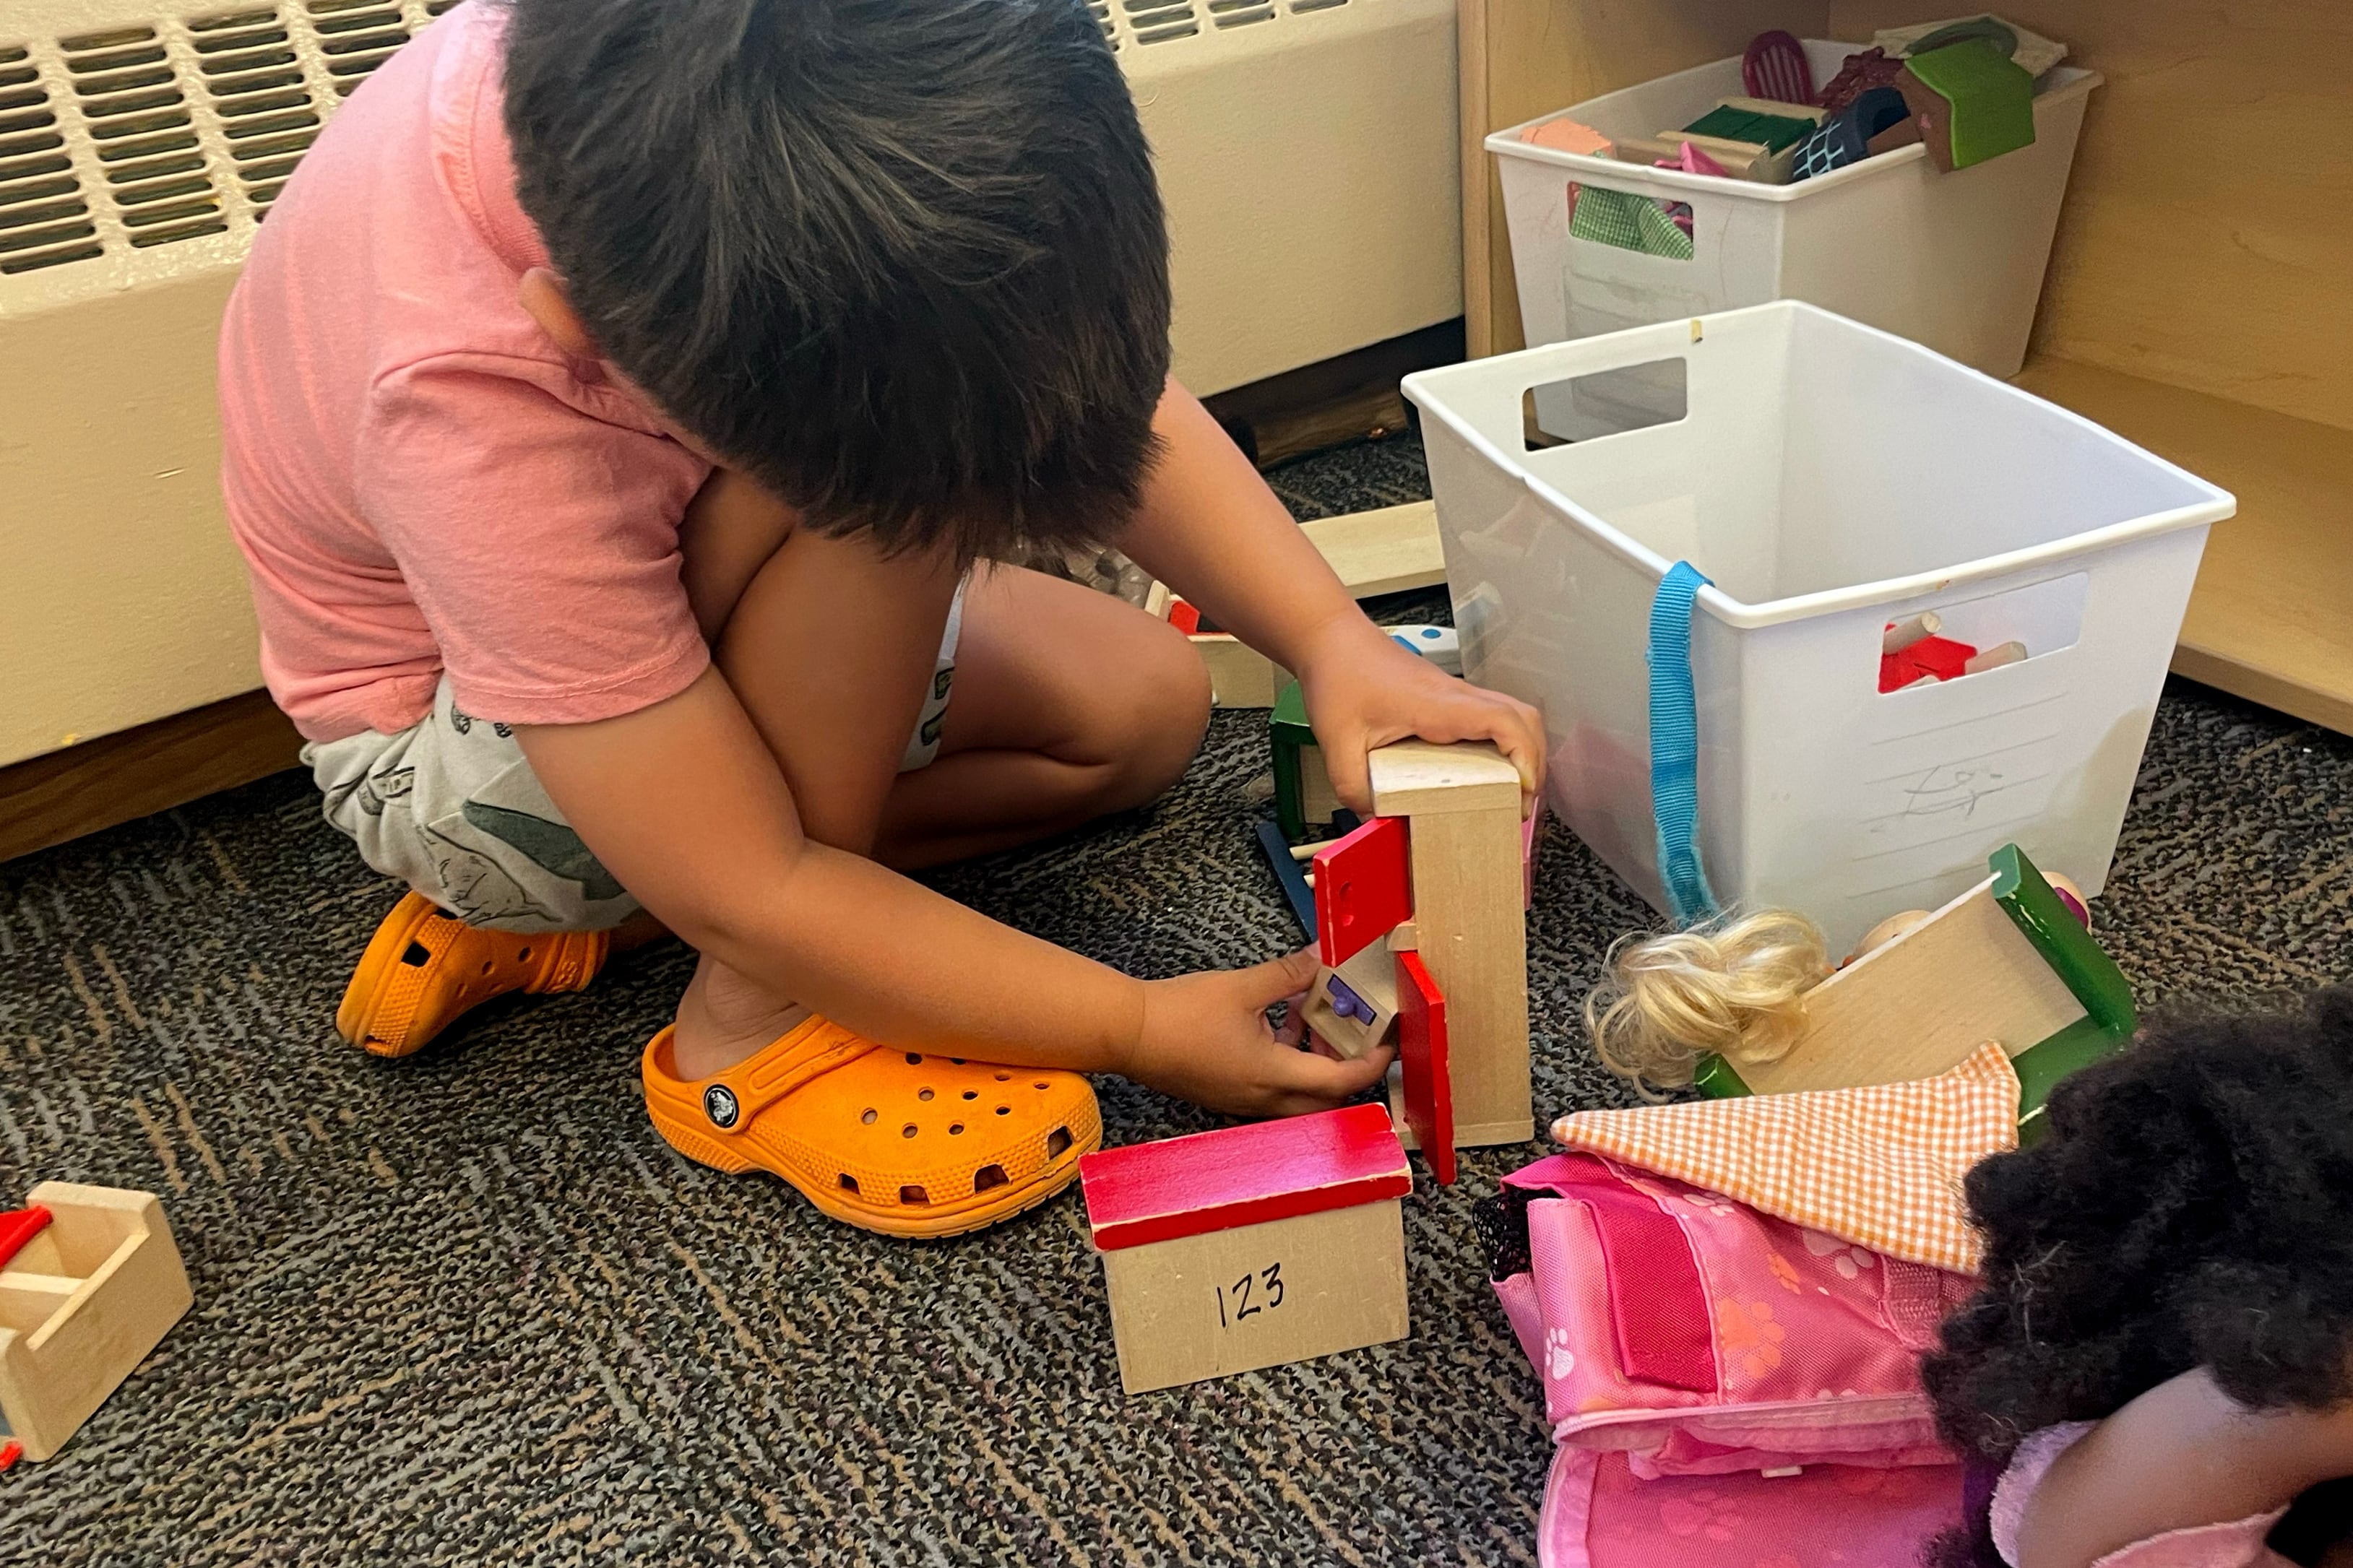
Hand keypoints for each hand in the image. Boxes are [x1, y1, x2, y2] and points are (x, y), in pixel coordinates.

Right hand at [1126, 949, 1394, 1116]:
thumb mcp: (1243, 987)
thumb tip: (1320, 957)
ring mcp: (1243, 1100)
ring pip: (1298, 1094)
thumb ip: (1288, 974)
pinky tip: (1277, 1022)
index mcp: (1271, 1076)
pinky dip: (1287, 1061)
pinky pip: (1272, 1086)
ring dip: (1314, 1062)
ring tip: (1312, 1017)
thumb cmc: (1180, 1015)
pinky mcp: (1228, 1093)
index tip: (1386, 1043)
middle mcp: (1261, 1098)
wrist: (1128, 1033)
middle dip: (1347, 1071)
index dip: (1370, 1063)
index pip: (1340, 1081)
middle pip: (1324, 1101)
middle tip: (1354, 1037)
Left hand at [1294, 614, 1546, 817]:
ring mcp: (1455, 694)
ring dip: (1524, 750)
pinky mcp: (1448, 697)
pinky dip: (1505, 742)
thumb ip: (1356, 790)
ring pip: (1514, 715)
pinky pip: (1493, 716)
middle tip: (1522, 801)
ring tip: (1513, 790)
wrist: (1331, 637)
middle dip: (1535, 762)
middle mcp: (1455, 695)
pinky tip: (1488, 769)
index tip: (1523, 790)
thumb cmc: (1339, 673)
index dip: (1525, 757)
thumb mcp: (1338, 743)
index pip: (1503, 722)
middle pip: (1524, 719)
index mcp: (1436, 704)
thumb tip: (1378, 821)